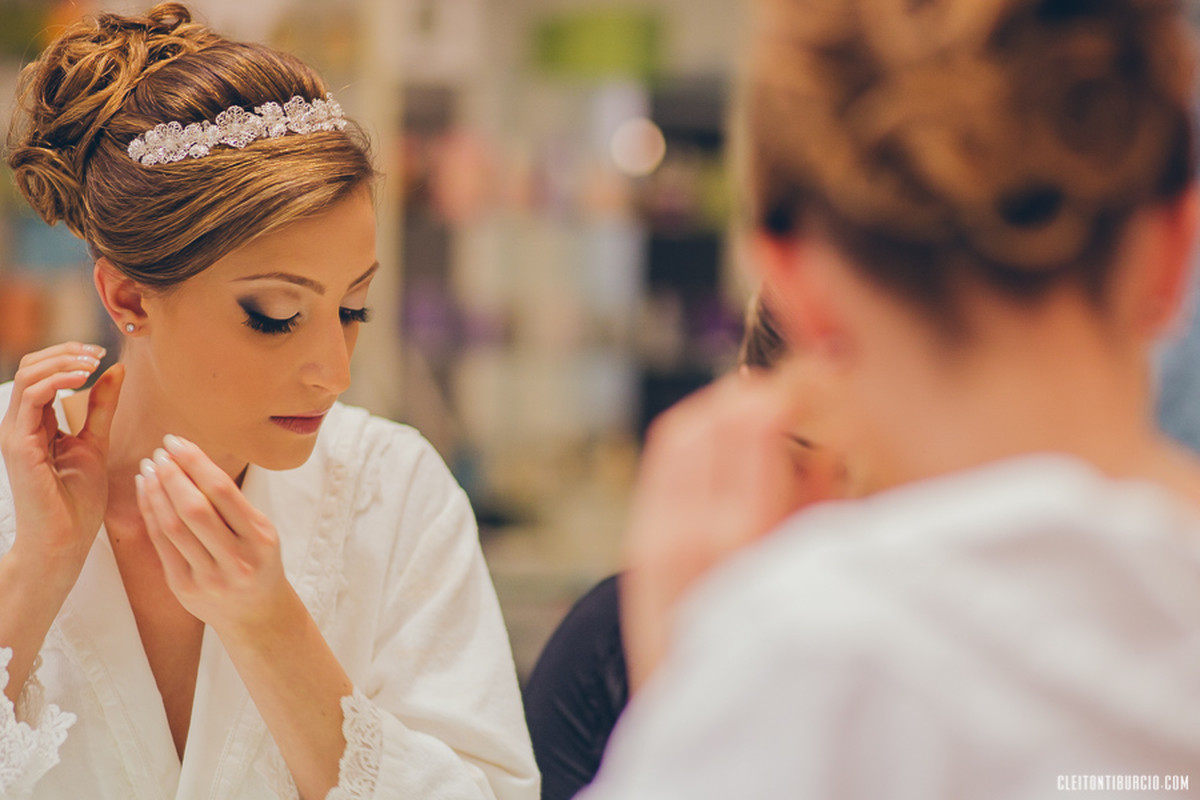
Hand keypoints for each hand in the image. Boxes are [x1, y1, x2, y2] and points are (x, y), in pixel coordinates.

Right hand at [0, 343, 122, 572]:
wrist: (65, 541)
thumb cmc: (77, 501)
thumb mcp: (96, 441)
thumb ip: (102, 406)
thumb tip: (115, 369)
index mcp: (35, 423)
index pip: (42, 373)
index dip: (69, 356)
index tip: (101, 353)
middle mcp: (19, 424)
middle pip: (31, 367)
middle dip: (65, 352)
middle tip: (97, 352)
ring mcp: (15, 433)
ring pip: (28, 376)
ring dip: (63, 362)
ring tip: (92, 364)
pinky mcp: (19, 444)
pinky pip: (32, 398)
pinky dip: (57, 381)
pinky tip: (82, 379)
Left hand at [135, 435, 291, 634]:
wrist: (256, 615)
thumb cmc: (257, 562)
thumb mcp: (261, 533)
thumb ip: (232, 505)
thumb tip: (191, 461)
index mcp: (260, 539)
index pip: (222, 492)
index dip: (195, 463)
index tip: (177, 442)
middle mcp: (236, 560)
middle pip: (194, 509)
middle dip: (173, 475)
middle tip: (159, 452)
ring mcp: (209, 577)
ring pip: (174, 526)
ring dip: (157, 491)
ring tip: (149, 467)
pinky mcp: (184, 588)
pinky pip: (162, 544)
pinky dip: (151, 513)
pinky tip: (146, 492)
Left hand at [621, 364, 812, 690]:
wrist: (702, 745)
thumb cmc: (775, 668)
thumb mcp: (813, 588)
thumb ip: (820, 511)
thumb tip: (828, 439)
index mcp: (738, 543)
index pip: (749, 423)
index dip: (786, 387)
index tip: (822, 381)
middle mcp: (684, 536)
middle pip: (708, 418)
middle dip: (756, 393)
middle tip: (796, 396)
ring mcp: (653, 543)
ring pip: (681, 435)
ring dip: (725, 414)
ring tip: (769, 422)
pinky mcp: (639, 552)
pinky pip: (664, 468)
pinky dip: (700, 445)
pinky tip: (735, 458)